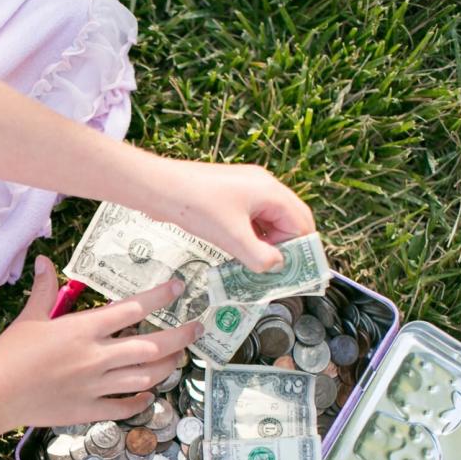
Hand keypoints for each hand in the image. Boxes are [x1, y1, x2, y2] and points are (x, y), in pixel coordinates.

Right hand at [0, 256, 201, 428]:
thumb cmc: (8, 354)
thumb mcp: (29, 318)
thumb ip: (44, 290)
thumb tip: (44, 260)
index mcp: (83, 329)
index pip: (133, 309)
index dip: (160, 296)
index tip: (179, 288)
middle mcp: (96, 357)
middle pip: (151, 346)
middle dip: (180, 336)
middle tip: (196, 328)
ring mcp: (95, 386)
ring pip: (145, 377)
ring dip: (166, 367)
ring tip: (177, 358)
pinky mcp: (88, 410)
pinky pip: (125, 407)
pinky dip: (141, 400)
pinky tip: (148, 393)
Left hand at [148, 158, 315, 272]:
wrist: (159, 188)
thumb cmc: (195, 205)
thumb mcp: (231, 237)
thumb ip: (259, 256)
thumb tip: (277, 266)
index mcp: (270, 191)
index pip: (301, 223)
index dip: (298, 250)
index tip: (288, 273)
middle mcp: (263, 186)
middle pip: (289, 220)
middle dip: (285, 246)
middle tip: (276, 272)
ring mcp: (246, 188)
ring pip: (268, 220)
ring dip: (266, 242)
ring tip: (257, 266)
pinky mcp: (230, 195)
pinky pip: (251, 217)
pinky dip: (251, 235)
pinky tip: (240, 252)